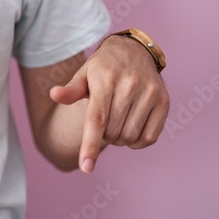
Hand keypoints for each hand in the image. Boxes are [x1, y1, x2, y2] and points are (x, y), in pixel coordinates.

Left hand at [49, 35, 169, 173]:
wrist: (133, 50)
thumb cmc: (103, 68)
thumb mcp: (84, 74)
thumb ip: (70, 90)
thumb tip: (53, 95)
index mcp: (105, 79)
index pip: (96, 119)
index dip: (90, 145)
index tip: (85, 168)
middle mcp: (130, 84)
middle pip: (112, 132)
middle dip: (103, 136)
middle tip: (102, 123)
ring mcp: (149, 92)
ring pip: (130, 137)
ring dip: (119, 140)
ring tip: (115, 124)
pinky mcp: (164, 101)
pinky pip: (150, 137)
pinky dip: (137, 143)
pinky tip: (130, 130)